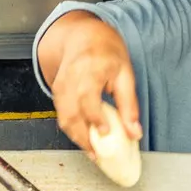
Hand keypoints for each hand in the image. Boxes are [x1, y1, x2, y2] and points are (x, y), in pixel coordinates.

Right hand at [38, 11, 141, 158]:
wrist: (82, 36)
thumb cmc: (105, 52)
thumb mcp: (125, 73)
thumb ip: (129, 104)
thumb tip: (134, 132)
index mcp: (90, 68)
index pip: (87, 96)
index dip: (94, 116)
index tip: (104, 132)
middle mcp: (71, 78)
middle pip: (71, 112)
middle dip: (83, 136)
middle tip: (97, 153)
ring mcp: (60, 85)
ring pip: (63, 117)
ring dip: (76, 137)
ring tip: (92, 151)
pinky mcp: (56, 92)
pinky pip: (61, 115)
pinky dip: (72, 130)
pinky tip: (85, 139)